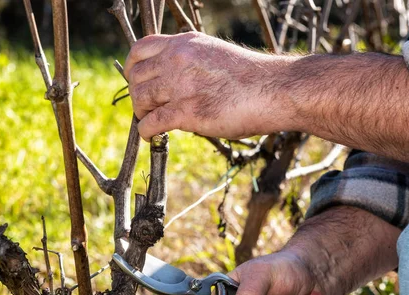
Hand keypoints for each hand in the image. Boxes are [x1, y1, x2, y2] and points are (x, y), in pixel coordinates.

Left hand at [124, 32, 291, 139]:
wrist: (275, 89)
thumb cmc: (251, 77)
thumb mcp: (215, 55)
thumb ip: (190, 62)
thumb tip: (172, 80)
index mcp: (186, 43)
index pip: (141, 49)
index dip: (133, 68)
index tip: (137, 80)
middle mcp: (179, 60)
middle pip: (136, 76)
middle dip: (137, 94)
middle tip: (147, 107)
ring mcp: (181, 85)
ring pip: (140, 99)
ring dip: (141, 113)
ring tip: (150, 120)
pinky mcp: (187, 111)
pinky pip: (151, 123)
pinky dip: (146, 132)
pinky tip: (152, 136)